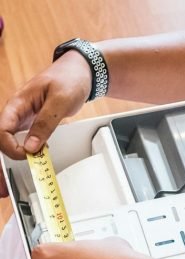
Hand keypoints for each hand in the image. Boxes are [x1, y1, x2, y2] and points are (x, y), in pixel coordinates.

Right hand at [0, 51, 92, 196]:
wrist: (79, 74)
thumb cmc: (68, 81)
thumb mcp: (60, 102)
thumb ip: (45, 124)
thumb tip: (32, 146)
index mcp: (17, 103)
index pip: (2, 130)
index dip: (11, 147)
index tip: (29, 155)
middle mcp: (16, 110)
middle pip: (3, 137)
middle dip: (14, 152)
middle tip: (35, 160)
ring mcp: (23, 116)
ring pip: (12, 139)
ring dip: (22, 151)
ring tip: (39, 156)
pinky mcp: (32, 121)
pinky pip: (24, 137)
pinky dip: (30, 147)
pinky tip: (41, 150)